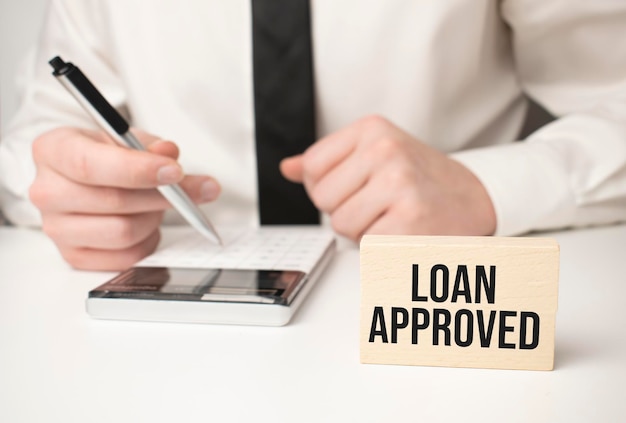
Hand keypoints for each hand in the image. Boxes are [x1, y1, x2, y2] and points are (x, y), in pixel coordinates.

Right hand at [29, 127, 219, 269]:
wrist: (84, 181)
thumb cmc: (104, 157)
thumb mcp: (127, 140)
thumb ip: (151, 145)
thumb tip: (169, 154)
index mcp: (53, 151)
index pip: (90, 165)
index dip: (137, 170)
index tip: (174, 171)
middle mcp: (47, 191)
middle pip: (113, 201)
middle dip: (160, 196)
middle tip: (186, 190)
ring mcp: (57, 228)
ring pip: (123, 232)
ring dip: (153, 218)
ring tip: (156, 204)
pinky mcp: (74, 256)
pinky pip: (126, 256)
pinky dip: (148, 240)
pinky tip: (147, 223)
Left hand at [280, 115, 495, 240]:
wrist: (474, 197)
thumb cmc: (421, 179)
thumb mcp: (375, 154)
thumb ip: (329, 162)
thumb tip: (287, 168)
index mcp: (372, 129)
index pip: (312, 167)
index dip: (328, 187)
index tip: (357, 187)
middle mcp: (385, 150)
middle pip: (323, 198)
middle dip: (345, 210)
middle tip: (380, 204)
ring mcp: (398, 183)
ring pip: (341, 224)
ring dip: (362, 231)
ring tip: (391, 217)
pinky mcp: (408, 219)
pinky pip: (364, 244)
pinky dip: (379, 247)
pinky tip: (402, 231)